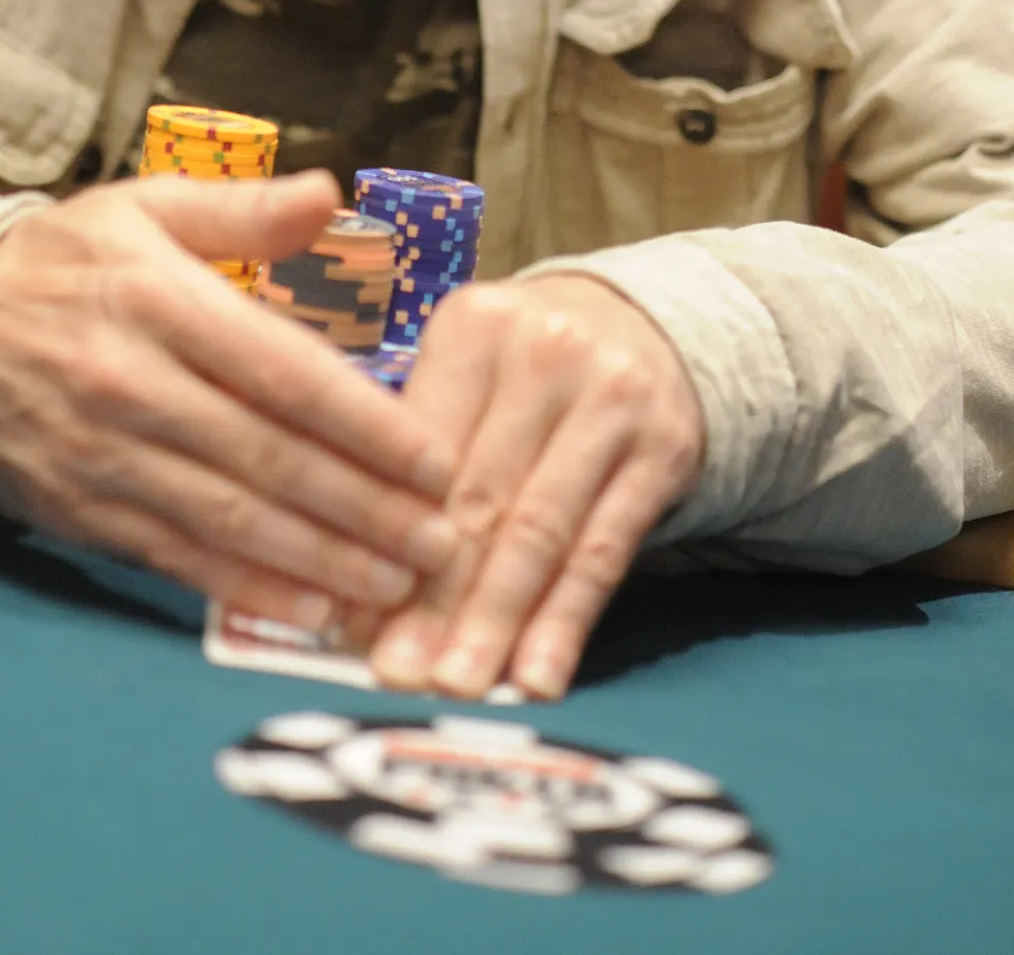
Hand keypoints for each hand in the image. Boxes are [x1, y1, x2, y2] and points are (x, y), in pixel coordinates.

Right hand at [0, 168, 458, 631]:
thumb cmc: (64, 262)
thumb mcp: (147, 208)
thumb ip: (245, 211)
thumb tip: (332, 192)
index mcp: (157, 299)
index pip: (281, 371)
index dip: (364, 423)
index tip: (436, 460)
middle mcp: (130, 383)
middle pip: (267, 458)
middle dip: (366, 509)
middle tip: (445, 542)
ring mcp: (102, 456)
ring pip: (229, 520)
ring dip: (323, 560)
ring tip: (399, 586)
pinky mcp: (80, 511)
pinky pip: (178, 560)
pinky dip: (248, 589)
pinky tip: (312, 607)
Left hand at [368, 274, 703, 700]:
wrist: (646, 328)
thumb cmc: (523, 368)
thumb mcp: (468, 375)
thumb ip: (416, 463)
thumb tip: (352, 594)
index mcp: (473, 326)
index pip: (421, 451)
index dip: (382, 539)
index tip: (351, 622)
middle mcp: (544, 351)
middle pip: (479, 496)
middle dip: (435, 596)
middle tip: (397, 673)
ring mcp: (611, 399)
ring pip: (542, 529)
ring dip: (497, 619)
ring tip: (458, 686)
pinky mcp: (663, 449)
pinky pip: (605, 549)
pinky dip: (567, 620)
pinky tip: (539, 675)